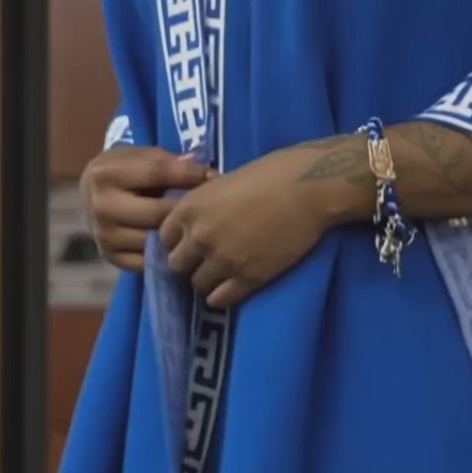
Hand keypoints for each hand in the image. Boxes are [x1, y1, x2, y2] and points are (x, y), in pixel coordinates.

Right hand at [80, 145, 210, 271]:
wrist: (92, 194)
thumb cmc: (127, 170)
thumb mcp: (143, 156)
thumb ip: (172, 163)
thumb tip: (208, 176)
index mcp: (106, 173)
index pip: (156, 173)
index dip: (189, 174)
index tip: (210, 177)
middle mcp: (101, 206)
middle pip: (158, 213)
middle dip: (186, 211)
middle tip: (208, 209)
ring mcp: (104, 235)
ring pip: (155, 241)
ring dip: (179, 236)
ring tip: (196, 227)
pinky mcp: (110, 257)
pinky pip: (147, 262)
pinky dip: (166, 255)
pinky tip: (178, 245)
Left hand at [159, 148, 333, 309]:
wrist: (308, 187)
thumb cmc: (270, 173)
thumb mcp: (222, 181)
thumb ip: (203, 203)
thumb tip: (194, 218)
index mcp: (189, 208)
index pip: (163, 239)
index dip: (178, 242)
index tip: (191, 242)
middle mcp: (199, 237)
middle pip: (176, 265)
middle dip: (189, 263)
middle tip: (206, 259)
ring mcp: (222, 260)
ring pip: (197, 284)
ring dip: (208, 280)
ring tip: (223, 273)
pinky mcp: (248, 277)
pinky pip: (220, 299)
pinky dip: (222, 296)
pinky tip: (232, 286)